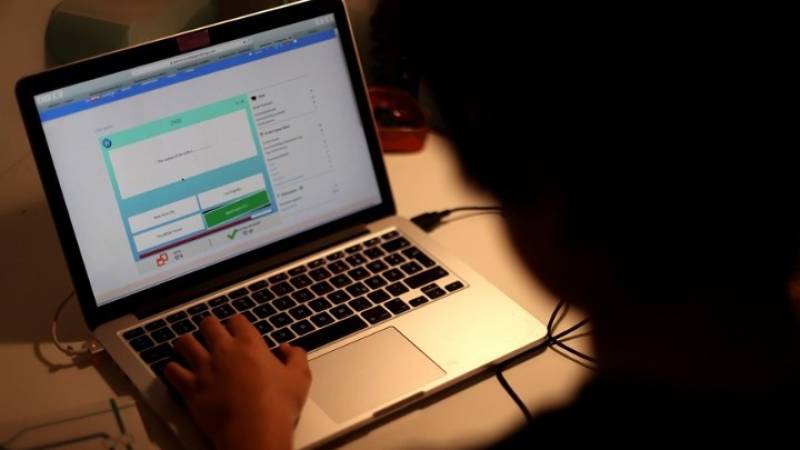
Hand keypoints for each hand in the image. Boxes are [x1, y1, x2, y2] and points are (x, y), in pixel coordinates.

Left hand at [165, 315, 311, 449]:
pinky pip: (171, 370)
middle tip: (210, 333)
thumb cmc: (277, 406)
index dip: (236, 323)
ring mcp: (204, 368)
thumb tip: (288, 349)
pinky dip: (172, 369)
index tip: (237, 328)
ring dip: (186, 344)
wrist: (254, 431)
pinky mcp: (190, 388)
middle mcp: (224, 351)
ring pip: (185, 343)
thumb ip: (296, 357)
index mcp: (250, 345)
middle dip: (209, 326)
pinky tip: (177, 372)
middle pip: (208, 324)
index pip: (237, 320)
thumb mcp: (299, 378)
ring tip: (189, 348)